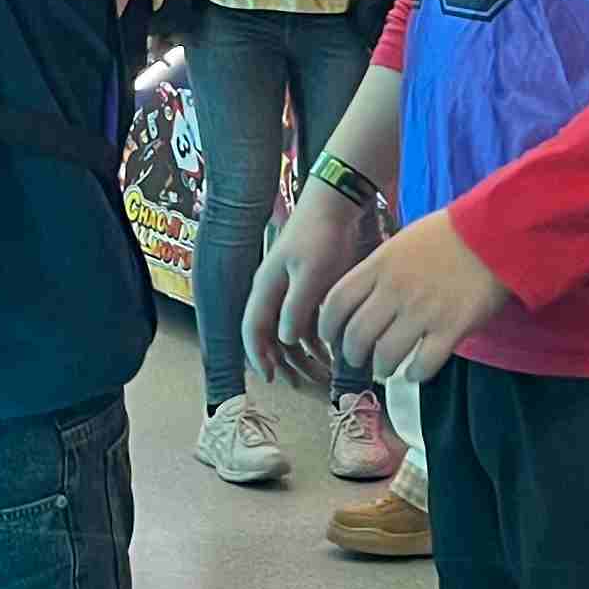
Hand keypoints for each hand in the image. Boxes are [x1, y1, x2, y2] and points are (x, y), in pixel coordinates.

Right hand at [243, 181, 371, 394]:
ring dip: (301, 352)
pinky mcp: (309, 284)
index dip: (257, 356)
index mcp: (266, 287)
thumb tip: (285, 340)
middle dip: (282, 361)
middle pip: (269, 334)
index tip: (270, 378)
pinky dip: (315, 337)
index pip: (252, 329)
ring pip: (289, 329)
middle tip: (298, 384)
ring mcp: (291, 287)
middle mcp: (274, 290)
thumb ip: (295, 308)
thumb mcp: (310, 275)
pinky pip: (306, 318)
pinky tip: (331, 351)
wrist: (336, 204)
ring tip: (319, 374)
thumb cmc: (321, 236)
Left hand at [316, 210, 515, 388]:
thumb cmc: (446, 235)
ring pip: (386, 354)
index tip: (330, 338)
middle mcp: (394, 291)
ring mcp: (422, 311)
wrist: (493, 235)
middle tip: (358, 360)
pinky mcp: (451, 328)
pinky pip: (424, 363)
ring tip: (384, 370)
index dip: (327, 327)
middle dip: (353, 354)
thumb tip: (362, 299)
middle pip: (357, 334)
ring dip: (381, 368)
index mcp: (378, 266)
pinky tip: (415, 373)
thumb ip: (379, 271)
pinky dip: (415, 374)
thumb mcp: (401, 243)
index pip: (337, 302)